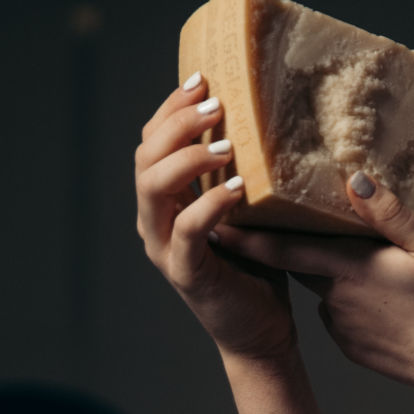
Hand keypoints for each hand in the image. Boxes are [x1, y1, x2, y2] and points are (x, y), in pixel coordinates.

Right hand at [135, 76, 294, 361]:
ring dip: (188, 158)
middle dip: (177, 123)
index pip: (153, 141)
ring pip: (153, 187)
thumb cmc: (258, 267)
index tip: (203, 80)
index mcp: (165, 200)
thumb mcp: (249, 209)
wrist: (262, 332)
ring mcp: (164, 247)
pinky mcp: (186, 273)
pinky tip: (236, 189)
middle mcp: (154, 220)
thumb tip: (268, 117)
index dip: (171, 107)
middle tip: (215, 104)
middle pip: (146, 156)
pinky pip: (186, 229)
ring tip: (226, 145)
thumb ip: (240, 172)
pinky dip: (209, 204)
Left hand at [213, 174, 413, 395]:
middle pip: (304, 263)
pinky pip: (344, 318)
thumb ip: (389, 213)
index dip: (247, 236)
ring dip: (339, 277)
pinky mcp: (355, 348)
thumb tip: (353, 181)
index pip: (282, 249)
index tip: (215, 222)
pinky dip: (356, 306)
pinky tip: (388, 303)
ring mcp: (343, 329)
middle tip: (296, 223)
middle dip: (295, 246)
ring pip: (327, 290)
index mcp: (348, 268)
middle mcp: (335, 299)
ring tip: (372, 269)